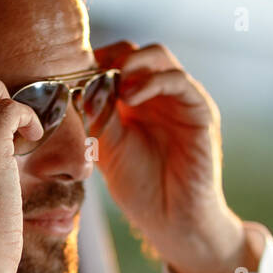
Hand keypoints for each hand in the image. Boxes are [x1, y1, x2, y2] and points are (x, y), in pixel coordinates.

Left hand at [93, 42, 251, 272]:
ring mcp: (180, 100)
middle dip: (111, 56)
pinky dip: (152, 80)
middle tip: (91, 72)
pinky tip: (129, 96)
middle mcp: (159, 95)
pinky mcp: (200, 111)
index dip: (95, 61)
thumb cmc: (140, 189)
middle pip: (136, 52)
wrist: (172, 220)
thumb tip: (75, 89)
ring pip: (158, 57)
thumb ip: (96, 118)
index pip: (116, 62)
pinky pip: (179, 81)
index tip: (73, 72)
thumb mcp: (108, 150)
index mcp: (135, 102)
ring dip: (131, 63)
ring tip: (111, 83)